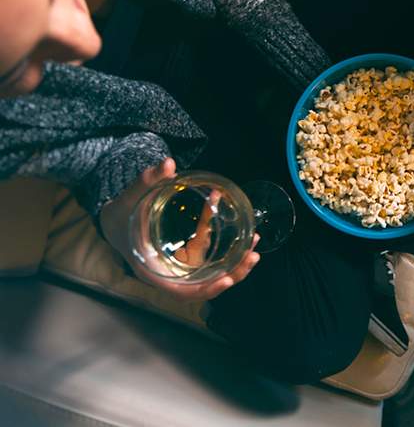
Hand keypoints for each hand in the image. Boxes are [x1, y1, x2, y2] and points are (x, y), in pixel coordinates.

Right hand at [100, 158, 259, 301]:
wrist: (116, 220)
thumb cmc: (120, 214)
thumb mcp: (131, 198)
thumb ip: (148, 181)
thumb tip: (169, 164)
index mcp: (153, 270)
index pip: (181, 292)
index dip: (204, 289)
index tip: (226, 279)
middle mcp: (169, 274)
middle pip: (204, 286)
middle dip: (231, 275)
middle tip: (252, 257)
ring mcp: (181, 267)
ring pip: (212, 275)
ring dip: (235, 266)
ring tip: (255, 250)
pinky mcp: (189, 258)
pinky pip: (212, 259)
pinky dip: (229, 252)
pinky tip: (247, 237)